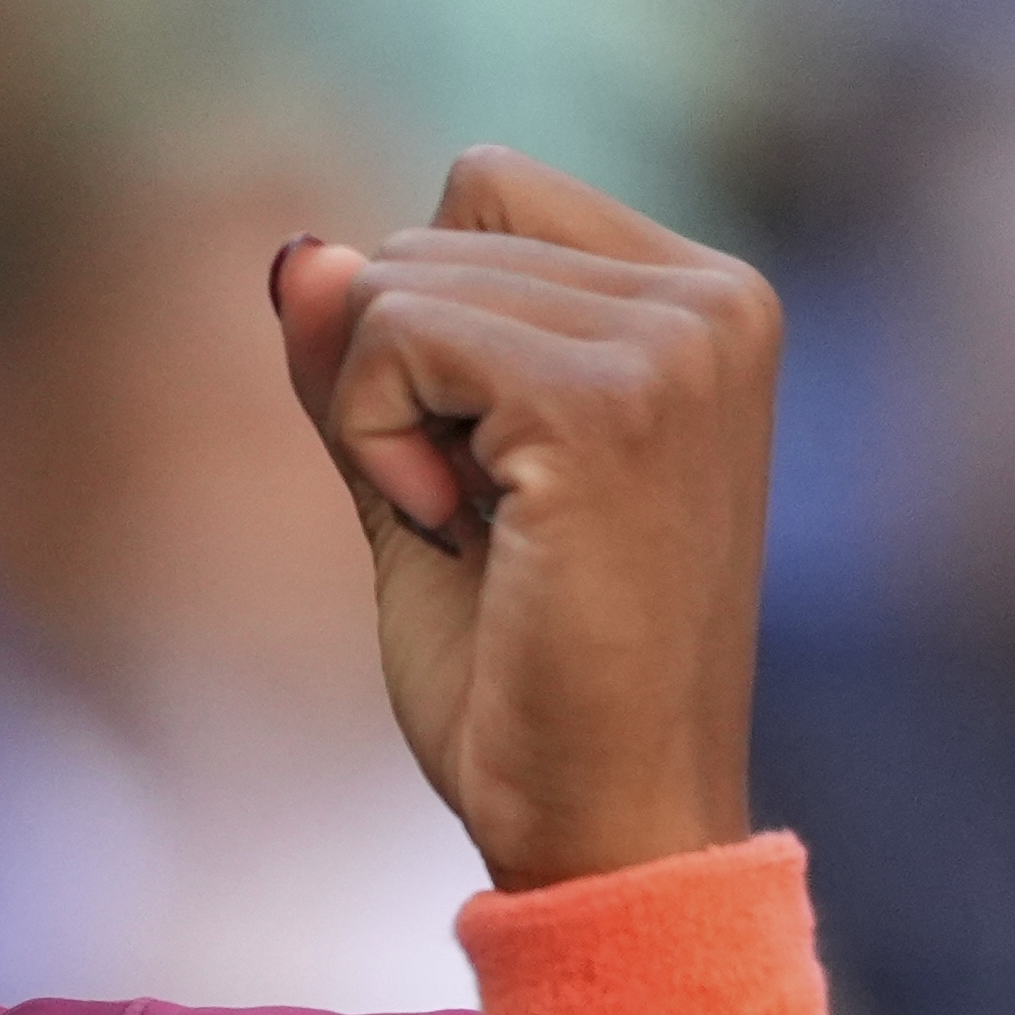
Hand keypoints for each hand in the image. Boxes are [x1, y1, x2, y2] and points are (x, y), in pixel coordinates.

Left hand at [272, 150, 776, 889]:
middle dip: (395, 378)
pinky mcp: (611, 401)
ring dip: (382, 419)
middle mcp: (715, 299)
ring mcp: (678, 343)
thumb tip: (298, 251)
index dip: (424, 330)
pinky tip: (459, 533)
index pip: (482, 189)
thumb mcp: (421, 472)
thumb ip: (367, 355)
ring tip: (483, 535)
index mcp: (703, 298)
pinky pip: (392, 335)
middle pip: (430, 228)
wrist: (599, 824)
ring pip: (397, 280)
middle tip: (485, 524)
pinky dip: (377, 442)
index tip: (490, 472)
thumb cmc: (522, 673)